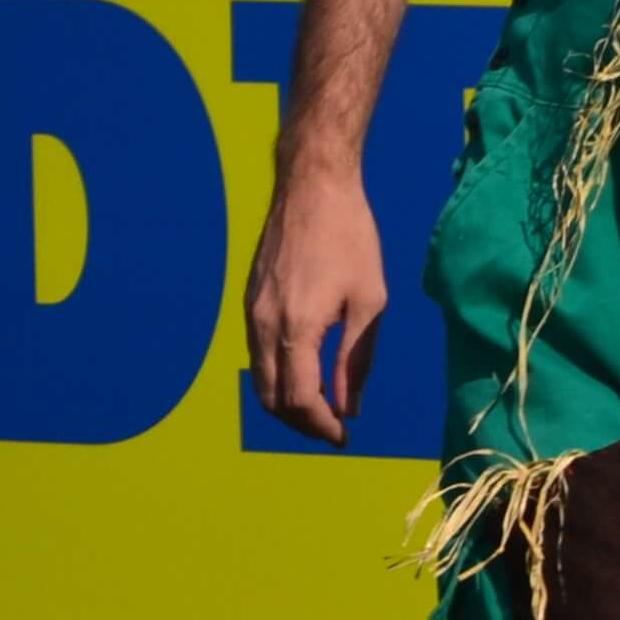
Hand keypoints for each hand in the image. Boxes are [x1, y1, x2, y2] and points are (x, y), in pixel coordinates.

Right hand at [243, 162, 386, 445]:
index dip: (321, 426)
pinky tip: (305, 368)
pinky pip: (256, 352)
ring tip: (323, 403)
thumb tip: (349, 408)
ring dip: (287, 402)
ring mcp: (251, 310)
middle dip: (302, 423)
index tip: (344, 435)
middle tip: (333, 426)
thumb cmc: (350, 237)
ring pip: (259, 378)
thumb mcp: (370, 299)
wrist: (311, 184)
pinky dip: (277, 374)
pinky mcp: (250, 298)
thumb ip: (356, 359)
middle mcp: (264, 323)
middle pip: (271, 398)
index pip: (299, 400)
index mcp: (296, 326)